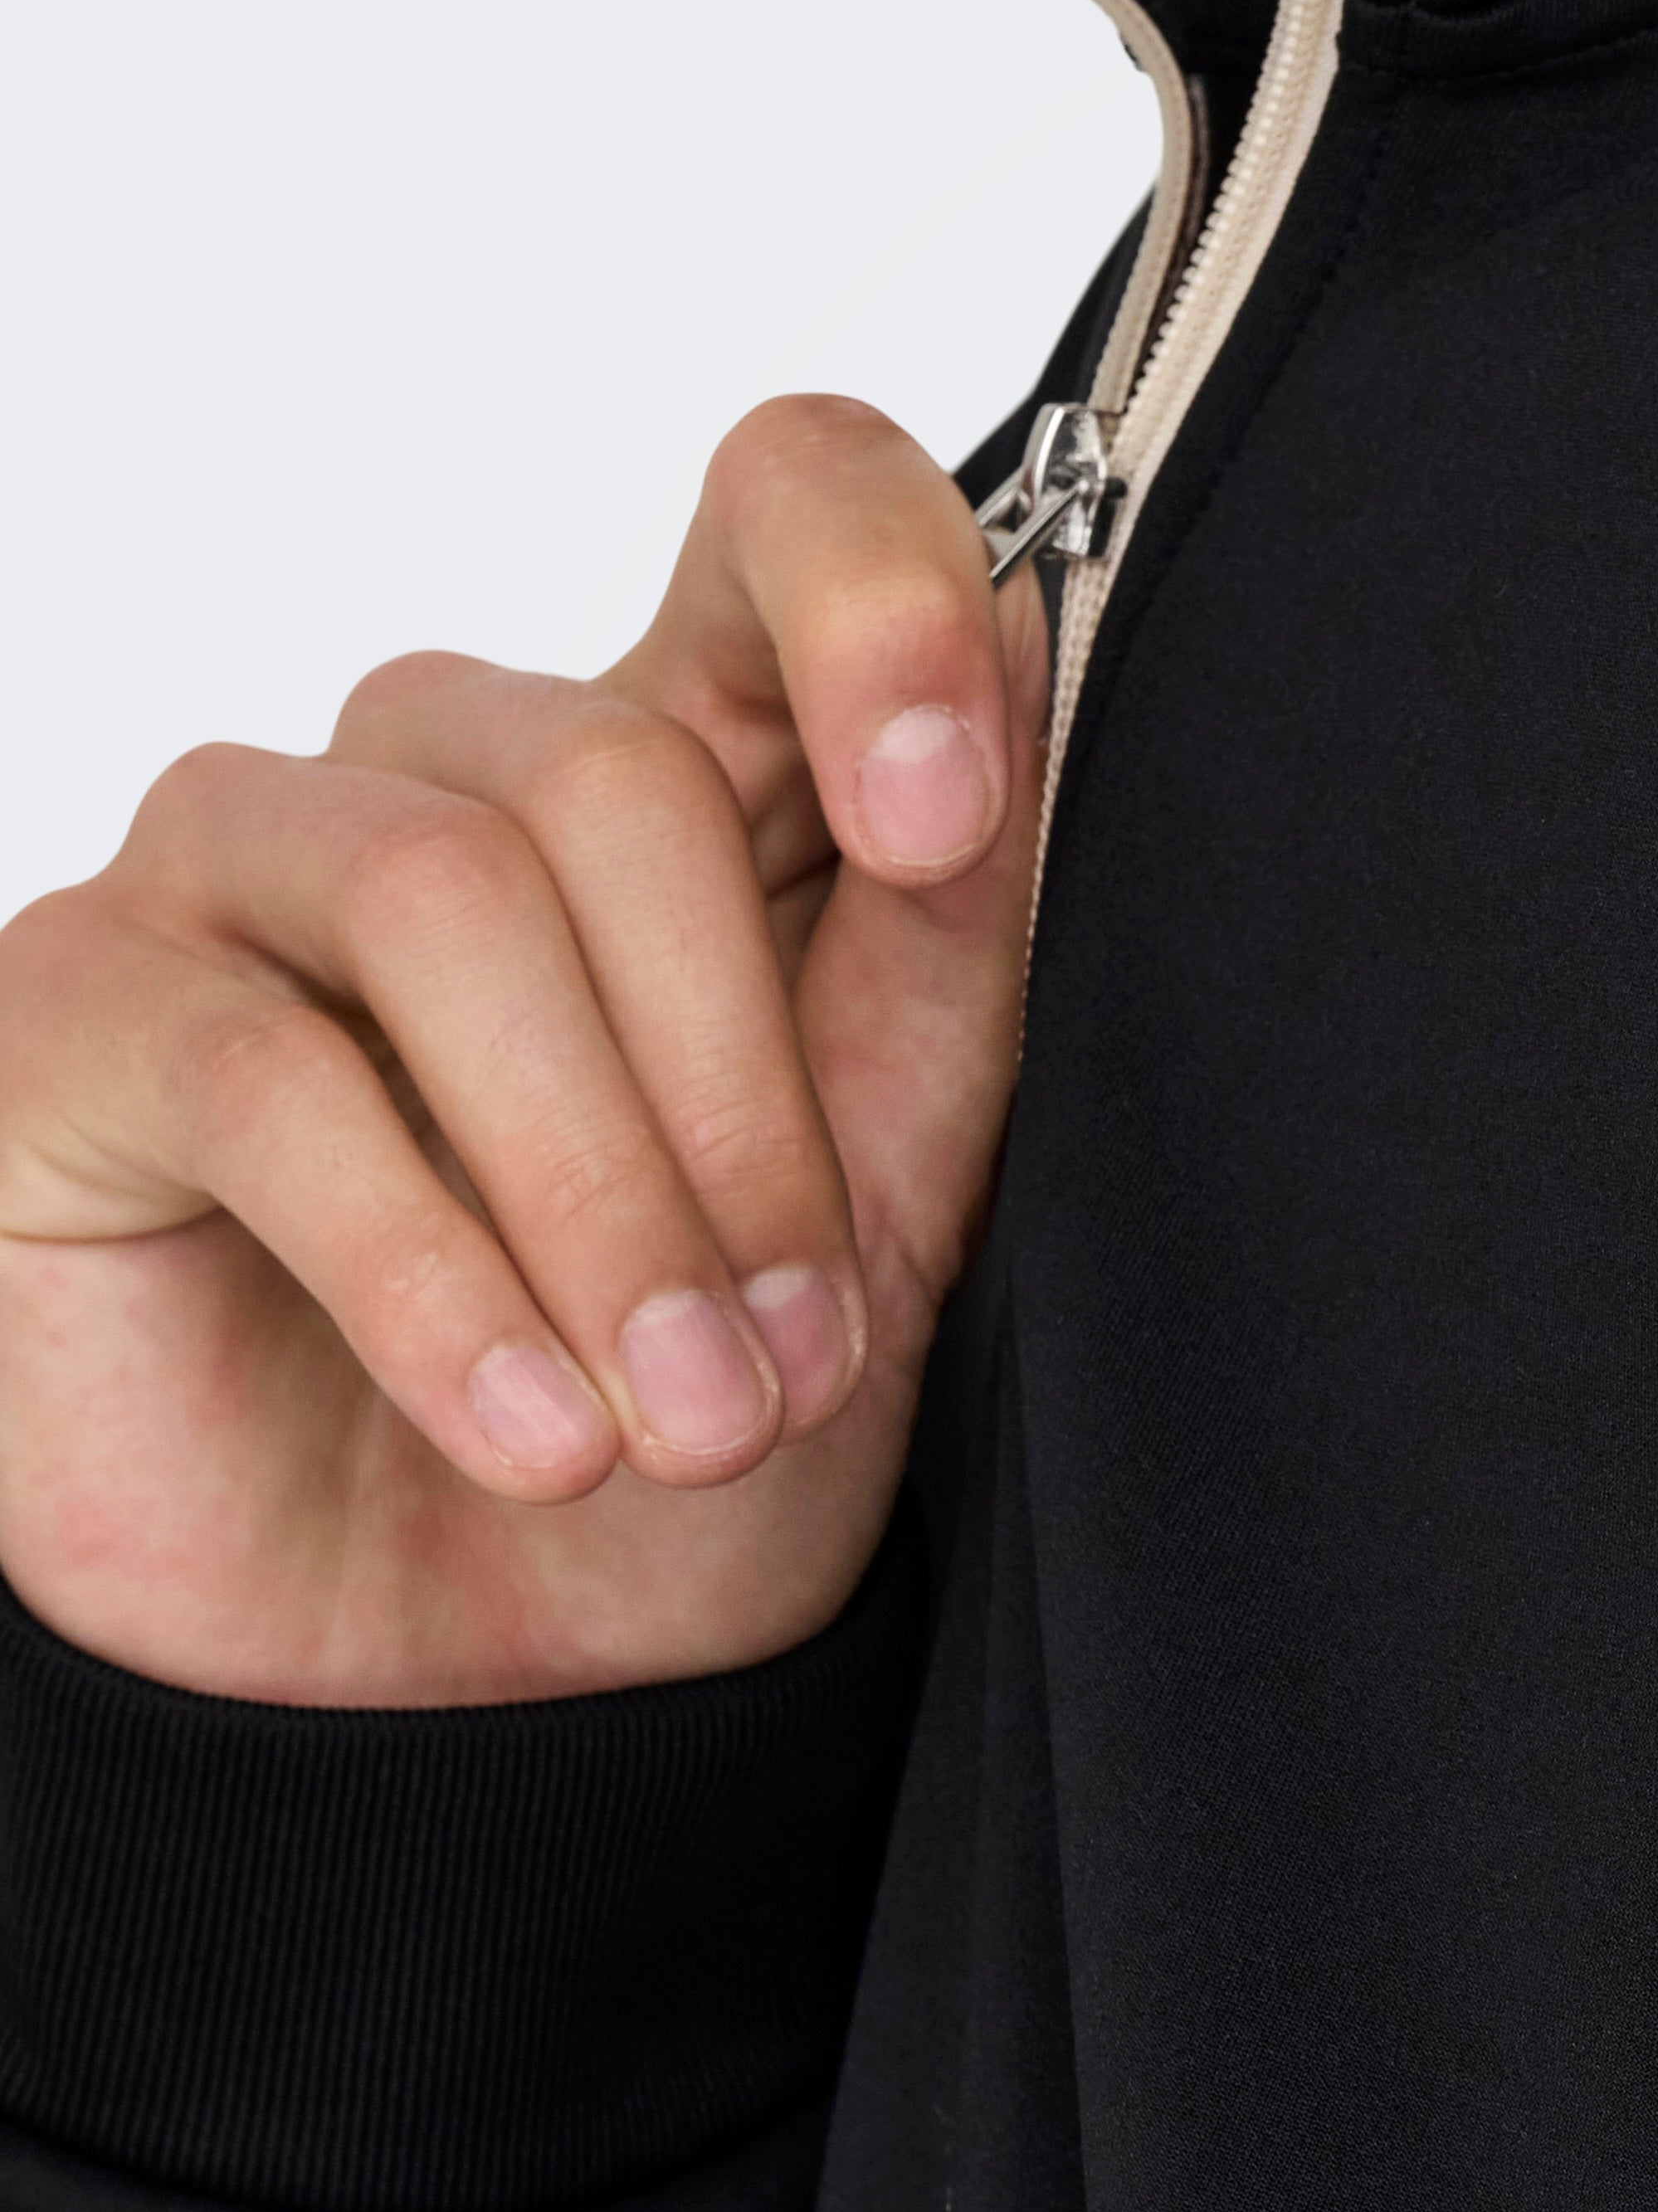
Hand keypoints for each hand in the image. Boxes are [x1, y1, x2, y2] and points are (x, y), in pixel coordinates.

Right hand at [0, 399, 1040, 1706]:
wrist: (473, 1707)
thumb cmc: (678, 1439)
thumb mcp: (887, 1226)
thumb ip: (945, 969)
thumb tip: (1009, 713)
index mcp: (686, 773)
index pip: (780, 505)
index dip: (876, 602)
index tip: (942, 814)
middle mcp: (453, 771)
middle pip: (622, 778)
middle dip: (741, 1106)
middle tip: (791, 1367)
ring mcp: (240, 866)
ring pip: (450, 902)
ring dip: (602, 1202)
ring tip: (680, 1421)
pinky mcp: (73, 1008)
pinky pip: (268, 1073)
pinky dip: (435, 1279)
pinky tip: (526, 1433)